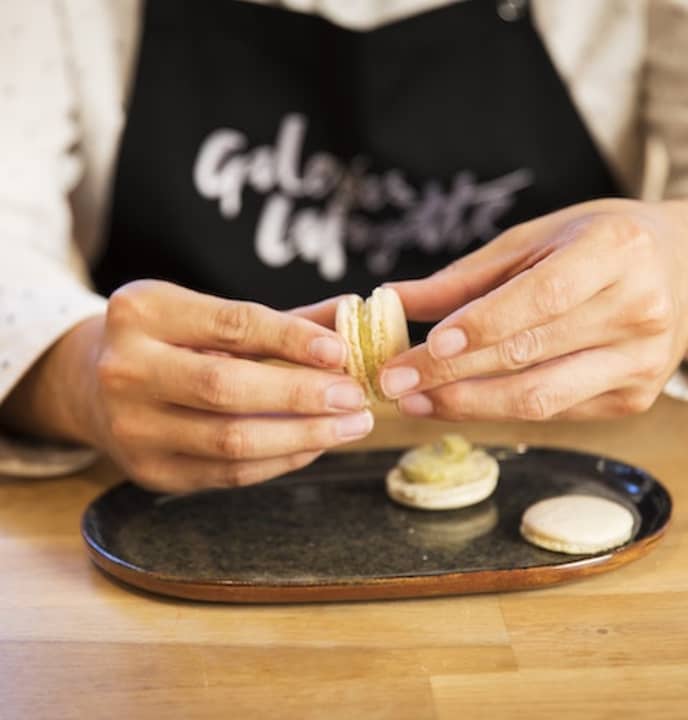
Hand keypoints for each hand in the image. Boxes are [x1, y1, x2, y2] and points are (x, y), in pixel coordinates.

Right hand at [4, 281, 371, 491]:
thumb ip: (280, 320)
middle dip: (302, 395)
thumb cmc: (170, 341)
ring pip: (231, 441)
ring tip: (351, 425)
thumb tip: (351, 317)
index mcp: (143, 312)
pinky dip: (281, 460)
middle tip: (355, 396)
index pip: (231, 324)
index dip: (292, 339)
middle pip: (226, 388)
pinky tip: (315, 444)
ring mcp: (133, 428)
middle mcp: (126, 369)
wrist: (95, 384)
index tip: (341, 352)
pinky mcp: (149, 471)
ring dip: (304, 436)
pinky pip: (229, 474)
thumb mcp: (208, 314)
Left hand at [379, 199, 687, 420]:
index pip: (542, 296)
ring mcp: (640, 362)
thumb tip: (395, 299)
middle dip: (452, 374)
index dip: (482, 325)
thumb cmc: (599, 245)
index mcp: (615, 251)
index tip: (426, 345)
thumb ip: (466, 276)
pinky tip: (457, 402)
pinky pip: (553, 412)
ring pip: (541, 397)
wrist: (686, 272)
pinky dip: (498, 410)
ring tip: (414, 401)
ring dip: (468, 404)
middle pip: (531, 353)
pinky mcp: (634, 398)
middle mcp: (638, 309)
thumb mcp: (537, 240)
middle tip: (394, 381)